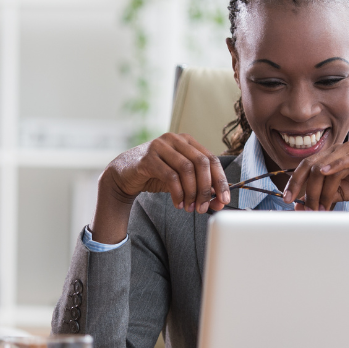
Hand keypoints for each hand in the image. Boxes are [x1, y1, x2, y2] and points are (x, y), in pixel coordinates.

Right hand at [91, 134, 230, 243]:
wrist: (125, 175)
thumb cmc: (156, 176)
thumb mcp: (181, 181)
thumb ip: (199, 188)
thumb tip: (219, 203)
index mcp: (187, 141)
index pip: (212, 159)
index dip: (220, 181)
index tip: (224, 200)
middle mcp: (175, 139)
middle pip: (201, 163)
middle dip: (206, 189)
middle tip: (204, 207)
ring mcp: (160, 146)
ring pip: (187, 169)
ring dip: (192, 192)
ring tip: (190, 208)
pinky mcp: (148, 158)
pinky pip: (170, 176)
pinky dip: (177, 193)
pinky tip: (178, 204)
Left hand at [281, 142, 348, 210]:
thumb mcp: (340, 193)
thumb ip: (321, 196)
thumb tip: (300, 204)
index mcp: (329, 156)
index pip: (305, 166)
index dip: (294, 182)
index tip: (287, 198)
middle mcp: (338, 150)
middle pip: (311, 165)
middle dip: (303, 187)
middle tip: (300, 205)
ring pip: (325, 166)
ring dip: (320, 189)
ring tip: (319, 206)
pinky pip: (347, 159)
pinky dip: (334, 165)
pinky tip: (324, 173)